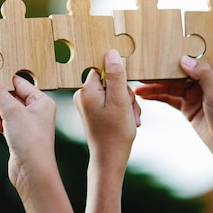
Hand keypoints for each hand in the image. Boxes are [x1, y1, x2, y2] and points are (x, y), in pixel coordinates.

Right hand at [0, 75, 57, 191]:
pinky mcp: (18, 136)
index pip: (20, 83)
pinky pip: (3, 123)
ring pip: (6, 110)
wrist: (33, 173)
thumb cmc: (30, 141)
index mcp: (42, 101)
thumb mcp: (12, 111)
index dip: (2, 82)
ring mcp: (27, 125)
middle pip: (11, 97)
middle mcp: (37, 111)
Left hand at [73, 49, 140, 167]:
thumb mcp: (120, 101)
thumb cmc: (115, 133)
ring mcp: (86, 104)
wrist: (110, 159)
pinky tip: (127, 120)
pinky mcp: (92, 111)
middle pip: (110, 81)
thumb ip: (116, 75)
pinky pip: (110, 102)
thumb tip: (111, 53)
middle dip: (125, 94)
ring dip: (126, 103)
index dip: (118, 78)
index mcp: (86, 90)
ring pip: (113, 92)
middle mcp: (82, 95)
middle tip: (130, 110)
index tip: (124, 92)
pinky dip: (121, 109)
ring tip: (130, 118)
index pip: (103, 69)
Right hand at [134, 56, 212, 164]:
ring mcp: (194, 97)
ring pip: (170, 89)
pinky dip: (158, 98)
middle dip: (158, 76)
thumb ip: (203, 75)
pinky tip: (146, 96)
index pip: (188, 65)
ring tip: (137, 89)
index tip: (155, 59)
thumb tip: (184, 59)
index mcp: (211, 76)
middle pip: (175, 77)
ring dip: (154, 88)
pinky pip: (170, 100)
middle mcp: (201, 84)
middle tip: (140, 75)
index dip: (171, 62)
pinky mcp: (188, 109)